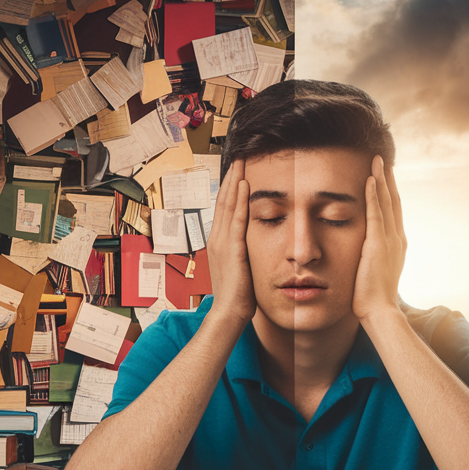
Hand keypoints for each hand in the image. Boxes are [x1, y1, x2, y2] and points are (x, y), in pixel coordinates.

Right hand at [206, 159, 257, 324]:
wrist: (229, 313)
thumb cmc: (238, 295)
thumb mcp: (239, 267)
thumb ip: (242, 252)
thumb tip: (251, 245)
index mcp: (219, 241)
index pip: (224, 207)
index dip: (230, 187)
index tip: (237, 170)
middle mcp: (217, 237)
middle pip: (224, 200)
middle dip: (231, 177)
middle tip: (238, 156)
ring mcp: (222, 242)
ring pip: (228, 204)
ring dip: (235, 181)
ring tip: (241, 161)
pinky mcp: (232, 249)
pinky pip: (237, 219)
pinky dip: (240, 200)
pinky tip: (245, 184)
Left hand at [353, 155, 406, 325]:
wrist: (380, 311)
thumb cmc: (374, 298)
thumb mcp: (375, 273)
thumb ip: (372, 259)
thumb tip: (364, 256)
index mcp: (397, 245)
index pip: (393, 213)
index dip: (389, 193)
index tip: (385, 177)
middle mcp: (397, 239)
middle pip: (393, 202)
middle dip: (387, 180)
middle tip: (383, 160)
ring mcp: (389, 240)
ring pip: (386, 202)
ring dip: (381, 180)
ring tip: (377, 161)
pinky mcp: (378, 244)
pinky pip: (376, 213)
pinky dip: (374, 195)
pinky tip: (371, 179)